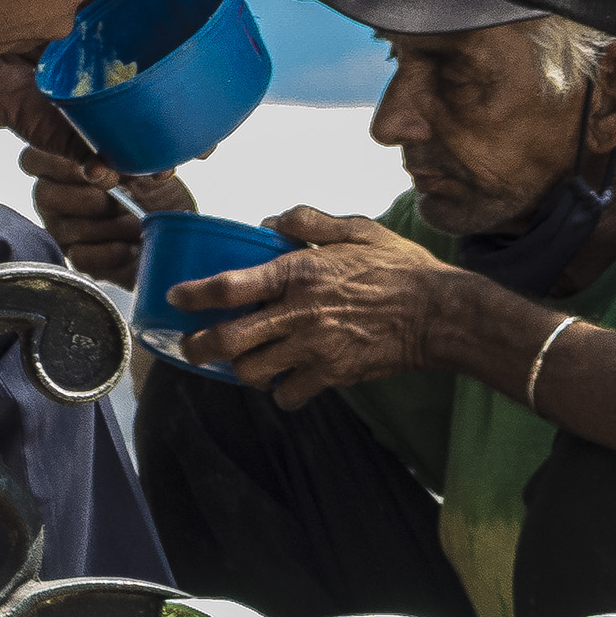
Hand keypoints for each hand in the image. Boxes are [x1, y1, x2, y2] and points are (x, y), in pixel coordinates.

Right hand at [20, 142, 192, 286]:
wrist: (172, 228)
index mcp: (58, 165)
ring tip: (138, 220)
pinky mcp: (76, 258)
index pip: (32, 160)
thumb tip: (111, 157)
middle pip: (45, 195)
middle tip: (122, 194)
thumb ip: (120, 152)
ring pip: (67, 226)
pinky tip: (132, 246)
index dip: (61, 163)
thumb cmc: (152, 187)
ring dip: (109, 223)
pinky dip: (111, 251)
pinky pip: (82, 257)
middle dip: (89, 196)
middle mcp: (52, 195)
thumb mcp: (142, 161)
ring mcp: (61, 228)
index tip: (97, 166)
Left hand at [169, 206, 464, 403]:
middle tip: (190, 347)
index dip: (194, 294)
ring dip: (240, 370)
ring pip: (251, 372)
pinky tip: (284, 380)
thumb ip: (309, 222)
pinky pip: (288, 394)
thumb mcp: (357, 228)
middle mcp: (298, 313)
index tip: (175, 297)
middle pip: (227, 340)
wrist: (440, 314)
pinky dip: (280, 392)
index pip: (229, 286)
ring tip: (241, 363)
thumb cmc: (400, 267)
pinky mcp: (331, 375)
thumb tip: (272, 223)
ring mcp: (313, 348)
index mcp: (300, 272)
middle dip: (198, 347)